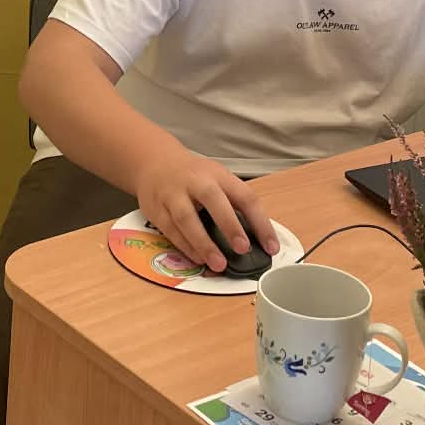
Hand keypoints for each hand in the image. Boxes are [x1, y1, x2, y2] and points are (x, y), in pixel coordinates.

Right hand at [134, 148, 280, 272]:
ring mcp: (173, 194)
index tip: (271, 247)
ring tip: (219, 264)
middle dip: (230, 225)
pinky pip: (171, 230)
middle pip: (213, 200)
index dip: (260, 223)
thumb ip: (233, 203)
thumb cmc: (192, 175)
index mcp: (218, 175)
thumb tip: (255, 237)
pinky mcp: (156, 209)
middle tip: (243, 249)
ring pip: (187, 218)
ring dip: (204, 243)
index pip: (244, 196)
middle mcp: (196, 182)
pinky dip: (185, 246)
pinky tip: (198, 259)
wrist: (153, 160)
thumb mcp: (216, 178)